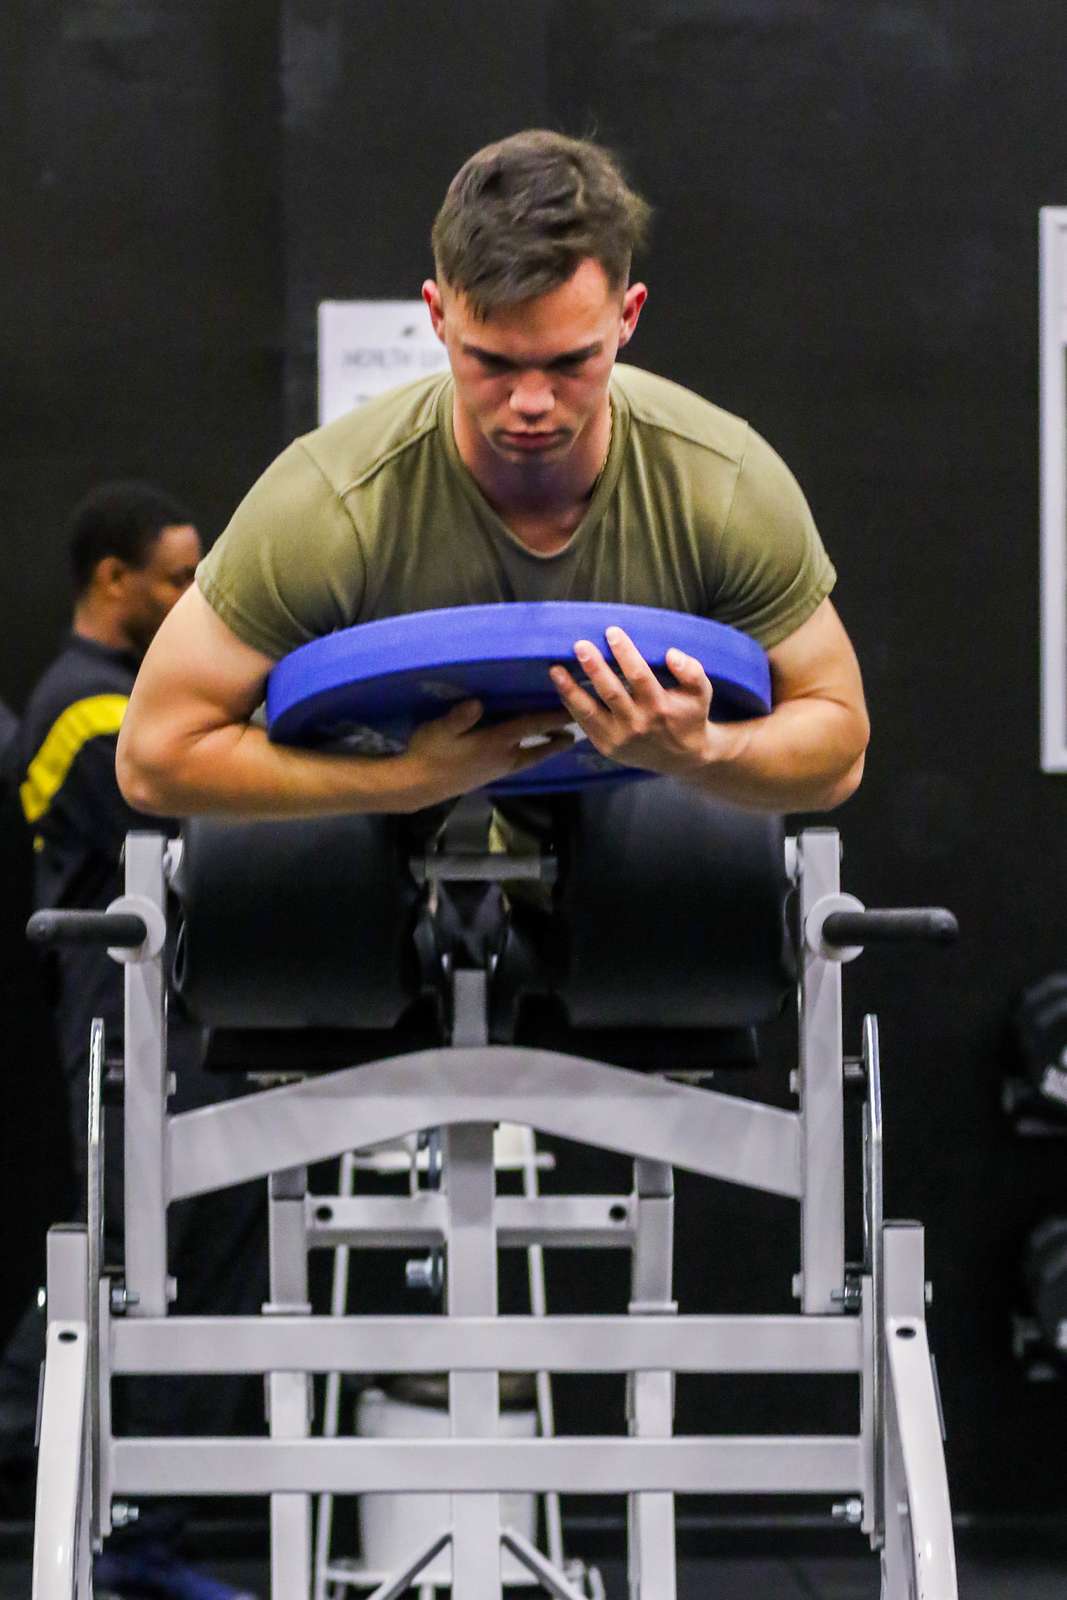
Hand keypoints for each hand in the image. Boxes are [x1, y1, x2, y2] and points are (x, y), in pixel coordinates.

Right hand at [399, 699, 574, 807]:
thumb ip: (459, 718)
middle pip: (538, 750)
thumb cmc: (428, 753)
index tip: (571, 710)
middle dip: (557, 741)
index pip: (530, 727)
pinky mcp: (488, 776)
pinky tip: (525, 750)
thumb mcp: (439, 731)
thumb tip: (477, 703)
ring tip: (557, 742)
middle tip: (574, 734)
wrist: (417, 786)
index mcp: (494, 743)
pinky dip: (529, 755)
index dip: (552, 718)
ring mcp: (496, 770)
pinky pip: (518, 764)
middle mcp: (502, 758)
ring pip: (528, 759)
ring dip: (545, 750)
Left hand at [549, 626, 728, 777]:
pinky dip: (571, 705)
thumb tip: (671, 654)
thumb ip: (692, 672)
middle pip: (611, 692)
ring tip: (555, 670)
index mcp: (660, 706)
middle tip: (579, 645)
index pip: (639, 675)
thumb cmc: (689, 716)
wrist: (682, 758)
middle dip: (594, 667)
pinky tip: (561, 687)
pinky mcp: (607, 747)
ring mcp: (619, 738)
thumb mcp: (700, 694)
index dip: (625, 653)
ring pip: (590, 712)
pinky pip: (585, 724)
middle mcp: (638, 723)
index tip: (612, 631)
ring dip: (571, 690)